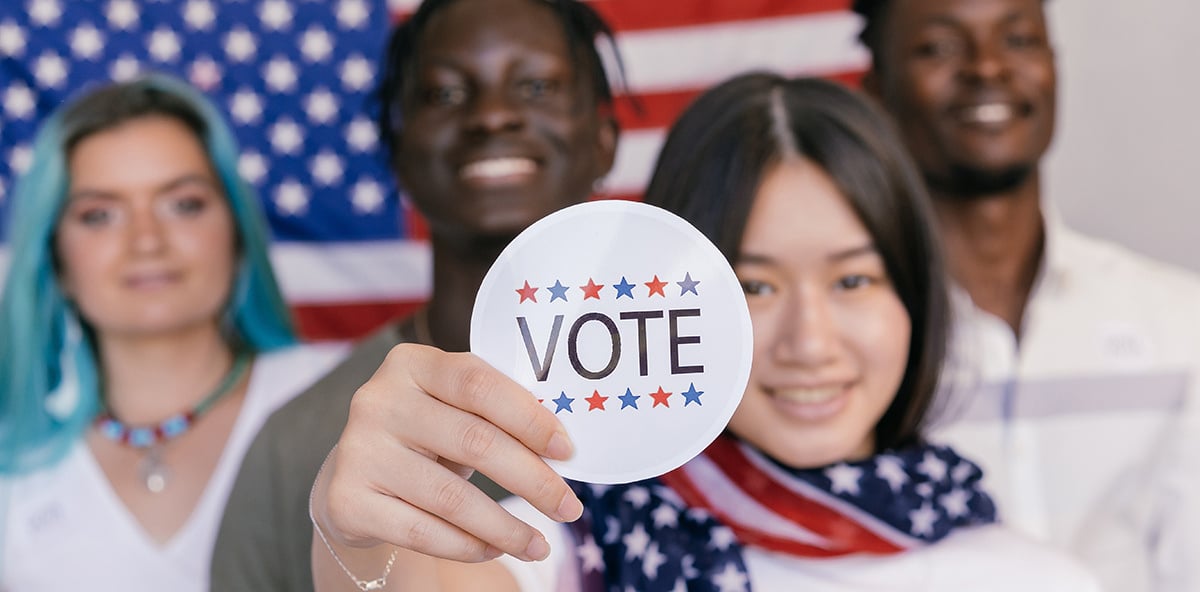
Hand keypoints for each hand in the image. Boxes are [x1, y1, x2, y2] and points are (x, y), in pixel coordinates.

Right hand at [311, 343, 581, 564]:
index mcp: (412, 363)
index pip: (480, 384)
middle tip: (570, 509)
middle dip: (533, 481)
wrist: (356, 476)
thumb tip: (564, 446)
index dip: (530, 418)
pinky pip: (422, 531)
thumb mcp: (453, 409)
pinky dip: (467, 546)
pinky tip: (495, 550)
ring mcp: (358, 450)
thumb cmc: (427, 435)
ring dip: (506, 528)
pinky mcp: (346, 499)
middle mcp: (378, 400)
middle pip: (475, 442)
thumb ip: (497, 411)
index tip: (568, 452)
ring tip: (539, 545)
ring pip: (452, 498)